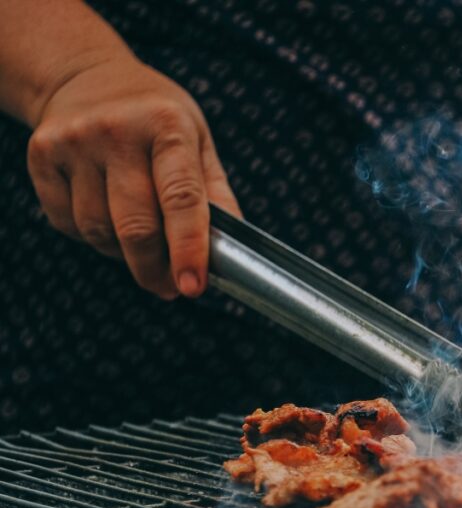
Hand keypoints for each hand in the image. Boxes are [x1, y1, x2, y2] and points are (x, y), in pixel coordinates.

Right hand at [26, 53, 240, 298]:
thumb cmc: (156, 119)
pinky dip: (92, 237)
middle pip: (136, 227)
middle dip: (155, 269)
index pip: (181, 199)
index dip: (188, 250)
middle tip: (170, 287)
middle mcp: (117, 131)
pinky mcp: (42, 156)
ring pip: (99, 232)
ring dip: (123, 253)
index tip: (192, 287)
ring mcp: (74, 142)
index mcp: (167, 126)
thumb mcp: (199, 141)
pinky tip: (107, 217)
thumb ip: (215, 196)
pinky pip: (69, 223)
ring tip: (140, 242)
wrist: (86, 76)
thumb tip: (229, 253)